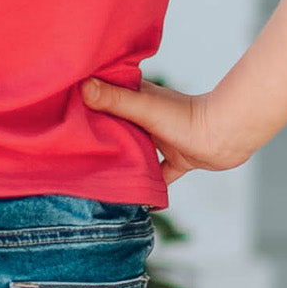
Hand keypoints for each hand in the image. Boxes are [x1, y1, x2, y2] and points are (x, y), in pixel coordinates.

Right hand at [80, 77, 250, 186]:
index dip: (83, 102)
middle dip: (96, 133)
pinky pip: (157, 174)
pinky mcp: (176, 158)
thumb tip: (81, 87)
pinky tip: (134, 200)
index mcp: (135, 98)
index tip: (60, 110)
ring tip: (93, 171)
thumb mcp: (143, 108)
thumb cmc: (185, 117)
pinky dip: (147, 186)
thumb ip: (114, 99)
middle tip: (70, 146)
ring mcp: (161, 138)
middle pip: (114, 124)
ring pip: (133, 149)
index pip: (103, 97)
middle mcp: (145, 116)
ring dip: (119, 158)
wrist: (226, 136)